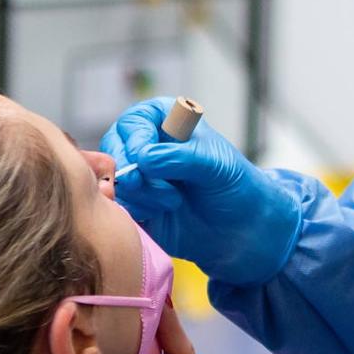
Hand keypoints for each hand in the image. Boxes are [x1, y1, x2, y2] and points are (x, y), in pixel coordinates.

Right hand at [100, 97, 301, 285]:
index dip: (135, 141)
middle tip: (160, 189)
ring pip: (114, 181)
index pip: (132, 123)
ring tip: (172, 202)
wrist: (241, 231)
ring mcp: (138, 177)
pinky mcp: (135, 206)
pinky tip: (161, 215)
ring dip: (141, 195)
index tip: (147, 161)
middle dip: (132, 172)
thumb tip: (143, 159)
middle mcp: (145, 146)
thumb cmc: (234, 187)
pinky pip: (118, 207)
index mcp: (164, 122)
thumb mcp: (214, 165)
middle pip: (112, 150)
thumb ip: (179, 157)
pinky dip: (135, 212)